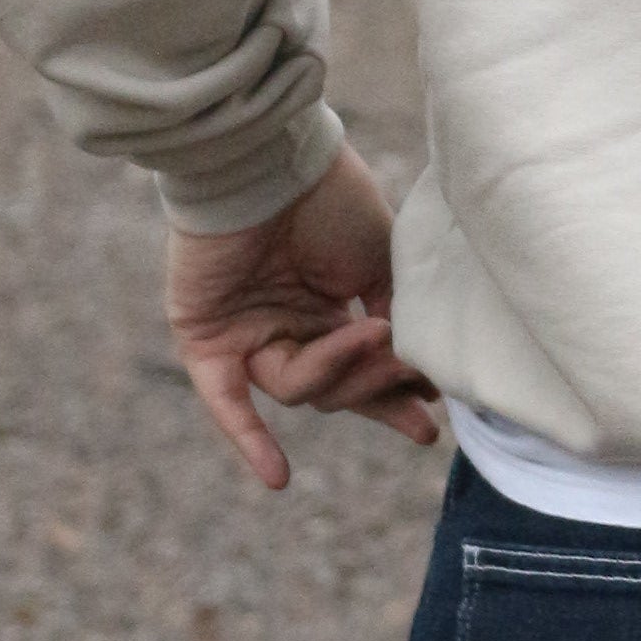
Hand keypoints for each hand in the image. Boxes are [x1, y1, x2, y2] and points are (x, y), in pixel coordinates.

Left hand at [163, 146, 440, 490]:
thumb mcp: (382, 258)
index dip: (395, 395)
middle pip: (333, 389)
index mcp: (325, 304)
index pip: (360, 367)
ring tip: (371, 334)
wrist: (270, 162)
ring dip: (339, 370)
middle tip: (414, 392)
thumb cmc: (328, 197)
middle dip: (376, 394)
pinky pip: (228, 402)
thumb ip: (398, 311)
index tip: (432, 423)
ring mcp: (246, 334)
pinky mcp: (208, 340)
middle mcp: (284, 325)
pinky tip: (280, 479)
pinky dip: (252, 438)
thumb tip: (419, 364)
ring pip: (299, 388)